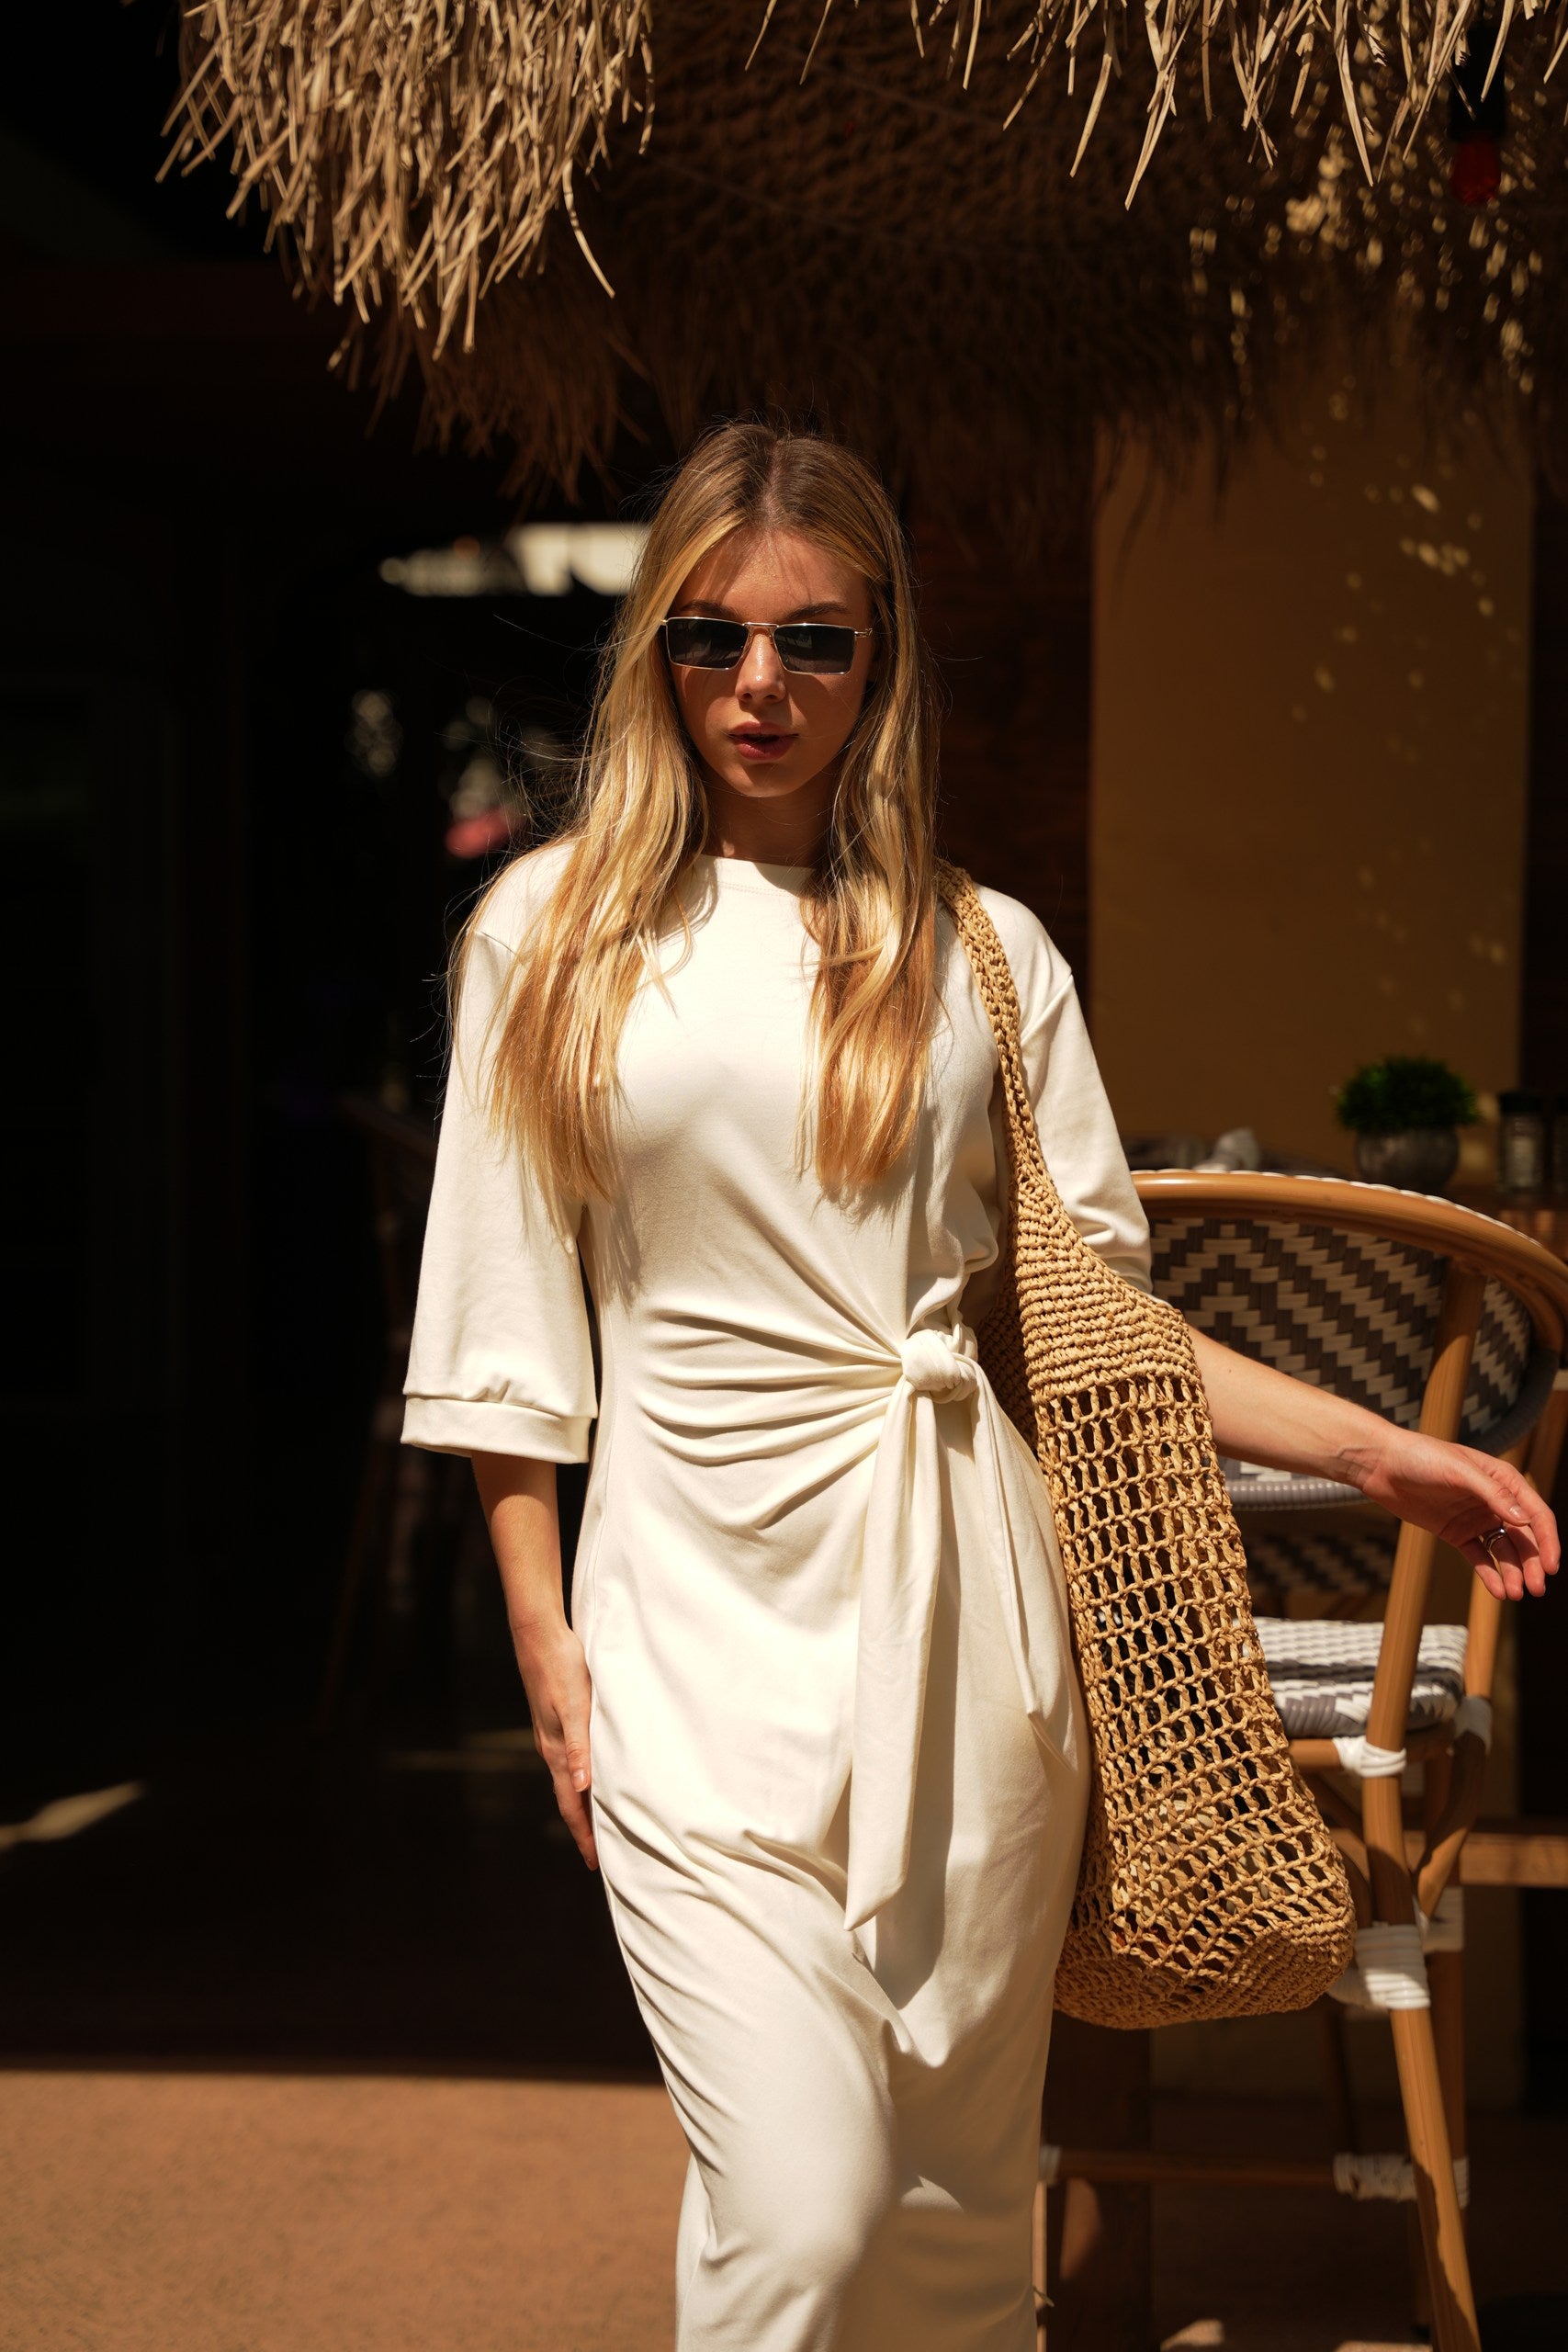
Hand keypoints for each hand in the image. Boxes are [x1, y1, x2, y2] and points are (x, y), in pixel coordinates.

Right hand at [513, 1618, 597, 1868]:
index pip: (570, 1804)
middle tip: (602, 1853)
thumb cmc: (561, 1668)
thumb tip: (580, 1788)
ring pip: (570, 1780)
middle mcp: (551, 1747)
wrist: (539, 1635)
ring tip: (602, 1820)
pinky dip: (583, 1777)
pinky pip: (571, 1760)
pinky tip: (594, 1773)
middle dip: (584, 1827)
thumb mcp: (575, 1707)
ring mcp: (552, 1734)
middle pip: (568, 1798)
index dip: (583, 1834)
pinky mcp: (556, 1719)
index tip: (596, 1862)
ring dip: (584, 1803)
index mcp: (556, 1750)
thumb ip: (578, 1747)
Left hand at [1354, 1429, 1559, 1600]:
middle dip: (1533, 1563)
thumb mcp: (1458, 1470)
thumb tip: (1524, 1519)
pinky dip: (1489, 1575)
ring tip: (1515, 1593)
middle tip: (1537, 1589)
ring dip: (1512, 1572)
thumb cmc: (1420, 1457)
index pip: (1535, 1513)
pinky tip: (1498, 1592)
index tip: (1552, 1566)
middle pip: (1523, 1537)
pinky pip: (1478, 1557)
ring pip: (1503, 1551)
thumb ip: (1492, 1494)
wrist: (1381, 1464)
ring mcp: (1475, 1518)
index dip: (1547, 1541)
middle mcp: (1494, 1501)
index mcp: (1503, 1480)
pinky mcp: (1456, 1533)